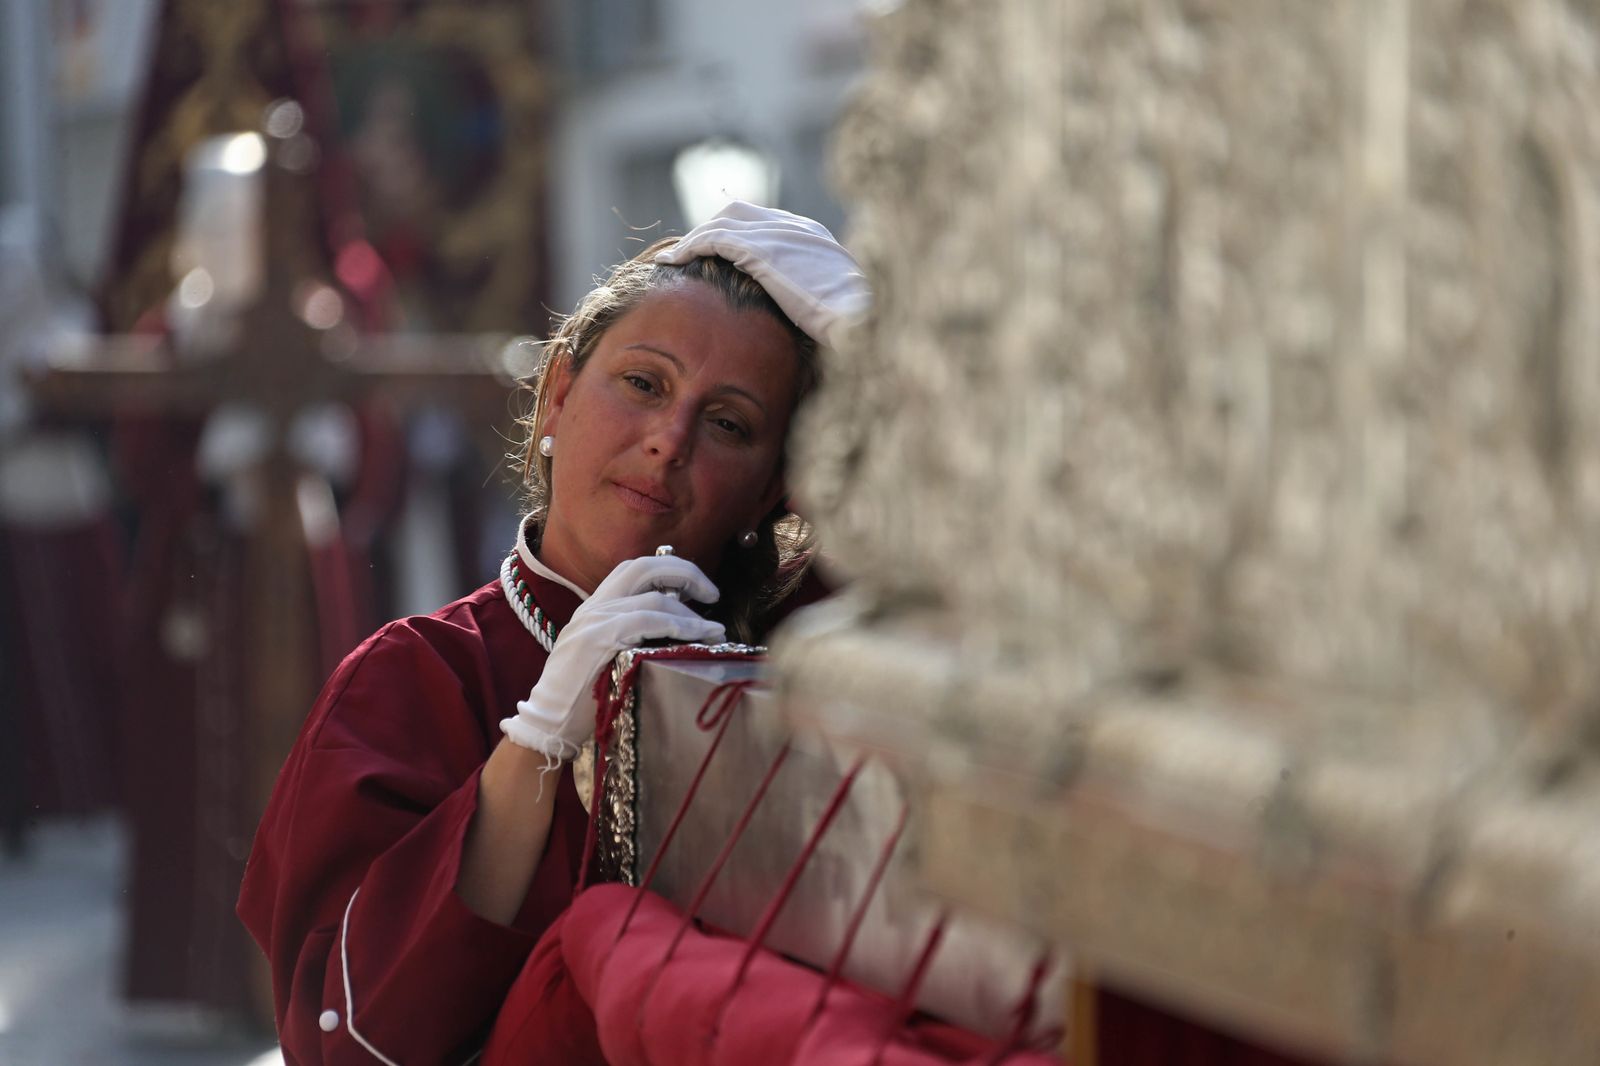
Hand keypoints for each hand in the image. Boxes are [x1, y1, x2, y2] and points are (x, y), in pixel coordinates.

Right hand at [500, 555, 725, 758]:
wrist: (549, 724)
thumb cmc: (582, 698)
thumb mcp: (606, 656)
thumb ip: (631, 637)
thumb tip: (677, 631)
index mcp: (594, 607)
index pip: (634, 569)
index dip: (670, 569)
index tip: (698, 588)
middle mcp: (593, 607)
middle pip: (644, 567)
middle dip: (685, 573)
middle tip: (713, 593)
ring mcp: (594, 621)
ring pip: (653, 597)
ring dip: (691, 612)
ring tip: (715, 630)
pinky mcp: (598, 640)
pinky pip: (647, 621)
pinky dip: (680, 626)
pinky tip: (699, 636)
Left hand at [653, 200, 869, 349]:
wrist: (862, 322)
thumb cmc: (855, 328)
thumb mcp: (833, 306)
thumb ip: (811, 299)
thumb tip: (800, 322)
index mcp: (814, 236)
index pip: (764, 222)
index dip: (735, 234)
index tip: (715, 254)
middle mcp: (795, 226)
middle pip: (739, 213)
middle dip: (710, 230)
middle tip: (687, 254)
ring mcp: (780, 234)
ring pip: (722, 222)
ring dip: (694, 238)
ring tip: (673, 258)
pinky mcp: (763, 249)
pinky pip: (715, 239)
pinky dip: (691, 247)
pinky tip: (674, 262)